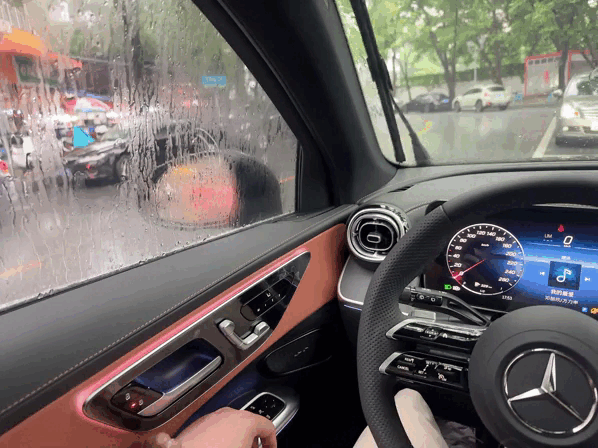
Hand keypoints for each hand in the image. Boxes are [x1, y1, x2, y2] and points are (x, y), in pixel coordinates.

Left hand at [146, 407, 276, 447]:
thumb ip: (256, 446)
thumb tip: (253, 446)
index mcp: (246, 420)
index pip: (269, 427)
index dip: (272, 442)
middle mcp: (230, 414)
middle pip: (250, 425)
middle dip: (254, 441)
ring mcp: (213, 417)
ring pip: (231, 426)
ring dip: (236, 439)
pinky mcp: (198, 424)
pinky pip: (216, 429)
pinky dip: (220, 438)